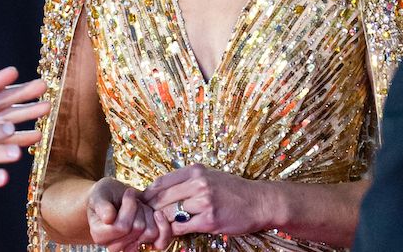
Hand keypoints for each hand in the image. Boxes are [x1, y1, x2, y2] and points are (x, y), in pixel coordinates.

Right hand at [88, 177, 171, 251]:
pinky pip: (161, 242)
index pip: (121, 227)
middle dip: (137, 208)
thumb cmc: (104, 195)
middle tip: (131, 200)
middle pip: (137, 228)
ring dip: (147, 214)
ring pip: (149, 232)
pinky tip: (155, 214)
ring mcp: (131, 247)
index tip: (128, 193)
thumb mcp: (99, 194)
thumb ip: (101, 205)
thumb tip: (107, 218)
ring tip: (138, 206)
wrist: (113, 198)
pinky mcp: (145, 245)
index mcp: (99, 235)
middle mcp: (114, 246)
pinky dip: (162, 226)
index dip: (128, 207)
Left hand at [142, 164, 270, 237]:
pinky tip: (172, 230)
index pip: (161, 182)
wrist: (259, 202)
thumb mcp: (209, 176)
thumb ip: (187, 180)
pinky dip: (174, 230)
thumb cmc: (233, 189)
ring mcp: (204, 202)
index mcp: (195, 171)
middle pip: (162, 198)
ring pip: (170, 213)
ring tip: (156, 225)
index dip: (148, 193)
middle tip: (145, 216)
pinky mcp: (210, 220)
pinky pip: (182, 227)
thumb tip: (160, 188)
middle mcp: (198, 184)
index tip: (143, 201)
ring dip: (162, 221)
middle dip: (151, 209)